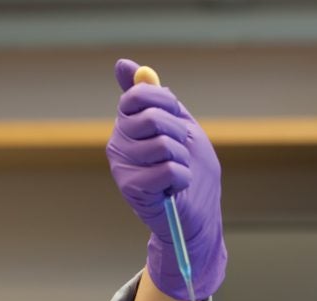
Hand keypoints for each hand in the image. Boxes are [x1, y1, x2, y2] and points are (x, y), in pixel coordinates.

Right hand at [106, 58, 226, 300]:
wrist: (198, 218)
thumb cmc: (193, 174)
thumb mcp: (181, 127)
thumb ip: (158, 99)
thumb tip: (125, 65)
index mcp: (128, 124)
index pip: (139, 95)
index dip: (166, 103)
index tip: (178, 118)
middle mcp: (118, 142)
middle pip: (152, 117)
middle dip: (179, 134)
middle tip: (180, 153)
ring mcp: (122, 165)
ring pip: (163, 144)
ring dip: (183, 160)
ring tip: (178, 173)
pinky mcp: (131, 187)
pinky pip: (169, 169)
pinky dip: (183, 178)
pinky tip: (175, 189)